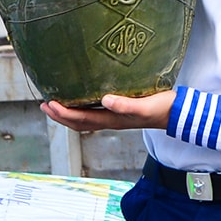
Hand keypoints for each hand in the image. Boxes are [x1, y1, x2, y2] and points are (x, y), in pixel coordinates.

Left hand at [41, 91, 173, 131]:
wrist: (176, 112)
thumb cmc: (162, 108)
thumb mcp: (144, 106)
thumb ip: (126, 105)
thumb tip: (105, 100)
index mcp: (112, 120)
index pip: (81, 119)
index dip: (63, 113)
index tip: (49, 103)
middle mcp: (110, 121)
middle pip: (78, 123)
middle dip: (59, 115)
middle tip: (44, 104)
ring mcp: (114, 117)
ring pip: (85, 119)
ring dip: (68, 114)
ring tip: (55, 104)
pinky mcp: (120, 110)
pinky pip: (94, 112)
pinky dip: (82, 108)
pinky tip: (81, 97)